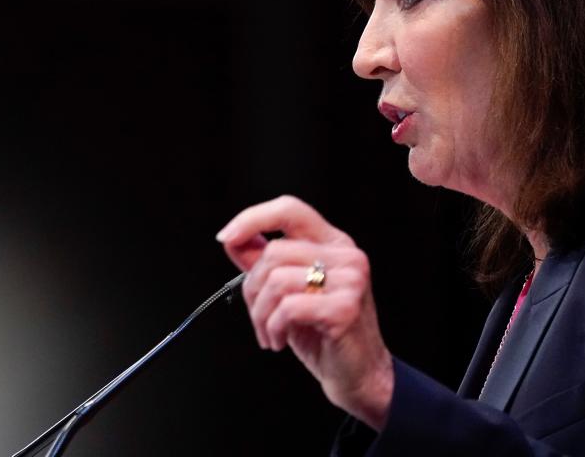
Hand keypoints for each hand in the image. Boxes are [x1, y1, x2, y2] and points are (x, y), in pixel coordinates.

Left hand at [217, 195, 392, 429]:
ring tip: (268, 332)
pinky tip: (279, 340)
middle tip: (257, 314)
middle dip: (252, 288)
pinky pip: (287, 308)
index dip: (253, 218)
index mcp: (333, 243)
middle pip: (274, 252)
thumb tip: (232, 238)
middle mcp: (346, 255)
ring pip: (276, 280)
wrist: (358, 374)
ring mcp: (350, 280)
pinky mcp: (345, 308)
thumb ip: (262, 261)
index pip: (290, 209)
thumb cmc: (323, 332)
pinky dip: (273, 327)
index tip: (226, 236)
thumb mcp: (289, 290)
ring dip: (260, 314)